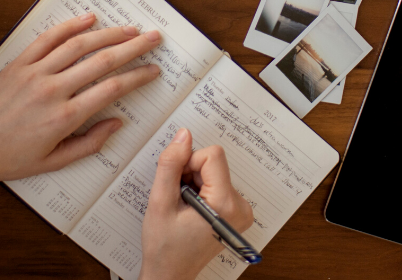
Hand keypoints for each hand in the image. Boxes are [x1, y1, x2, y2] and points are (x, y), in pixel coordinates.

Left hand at [0, 13, 161, 187]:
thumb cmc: (10, 159)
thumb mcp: (54, 162)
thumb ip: (89, 143)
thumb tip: (117, 123)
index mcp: (65, 117)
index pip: (112, 89)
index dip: (138, 76)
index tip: (153, 70)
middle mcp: (52, 90)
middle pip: (102, 61)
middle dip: (133, 47)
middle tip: (153, 38)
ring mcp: (34, 73)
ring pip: (79, 45)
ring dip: (108, 33)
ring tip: (129, 28)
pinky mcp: (18, 64)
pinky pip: (47, 39)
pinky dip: (69, 26)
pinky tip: (88, 19)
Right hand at [140, 128, 253, 279]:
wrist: (170, 274)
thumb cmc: (164, 246)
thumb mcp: (160, 202)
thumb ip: (170, 165)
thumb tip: (183, 135)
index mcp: (226, 204)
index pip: (212, 155)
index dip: (188, 163)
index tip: (177, 184)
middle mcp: (241, 206)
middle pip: (213, 163)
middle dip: (190, 174)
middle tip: (178, 199)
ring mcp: (241, 210)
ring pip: (214, 171)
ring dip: (194, 182)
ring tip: (183, 207)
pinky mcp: (236, 211)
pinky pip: (217, 183)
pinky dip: (201, 190)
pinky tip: (191, 210)